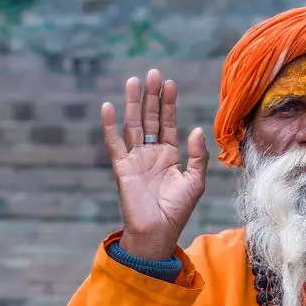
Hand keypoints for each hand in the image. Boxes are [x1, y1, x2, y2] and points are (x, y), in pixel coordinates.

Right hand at [100, 69, 208, 261]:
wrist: (157, 232)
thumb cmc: (177, 210)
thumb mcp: (195, 182)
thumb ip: (197, 156)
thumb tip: (195, 130)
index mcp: (169, 154)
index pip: (168, 122)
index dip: (168, 104)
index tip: (169, 83)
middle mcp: (151, 153)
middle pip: (150, 118)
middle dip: (151, 97)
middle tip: (153, 73)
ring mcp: (135, 159)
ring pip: (133, 125)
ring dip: (133, 104)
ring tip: (134, 82)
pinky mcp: (122, 168)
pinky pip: (114, 144)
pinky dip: (109, 126)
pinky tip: (108, 107)